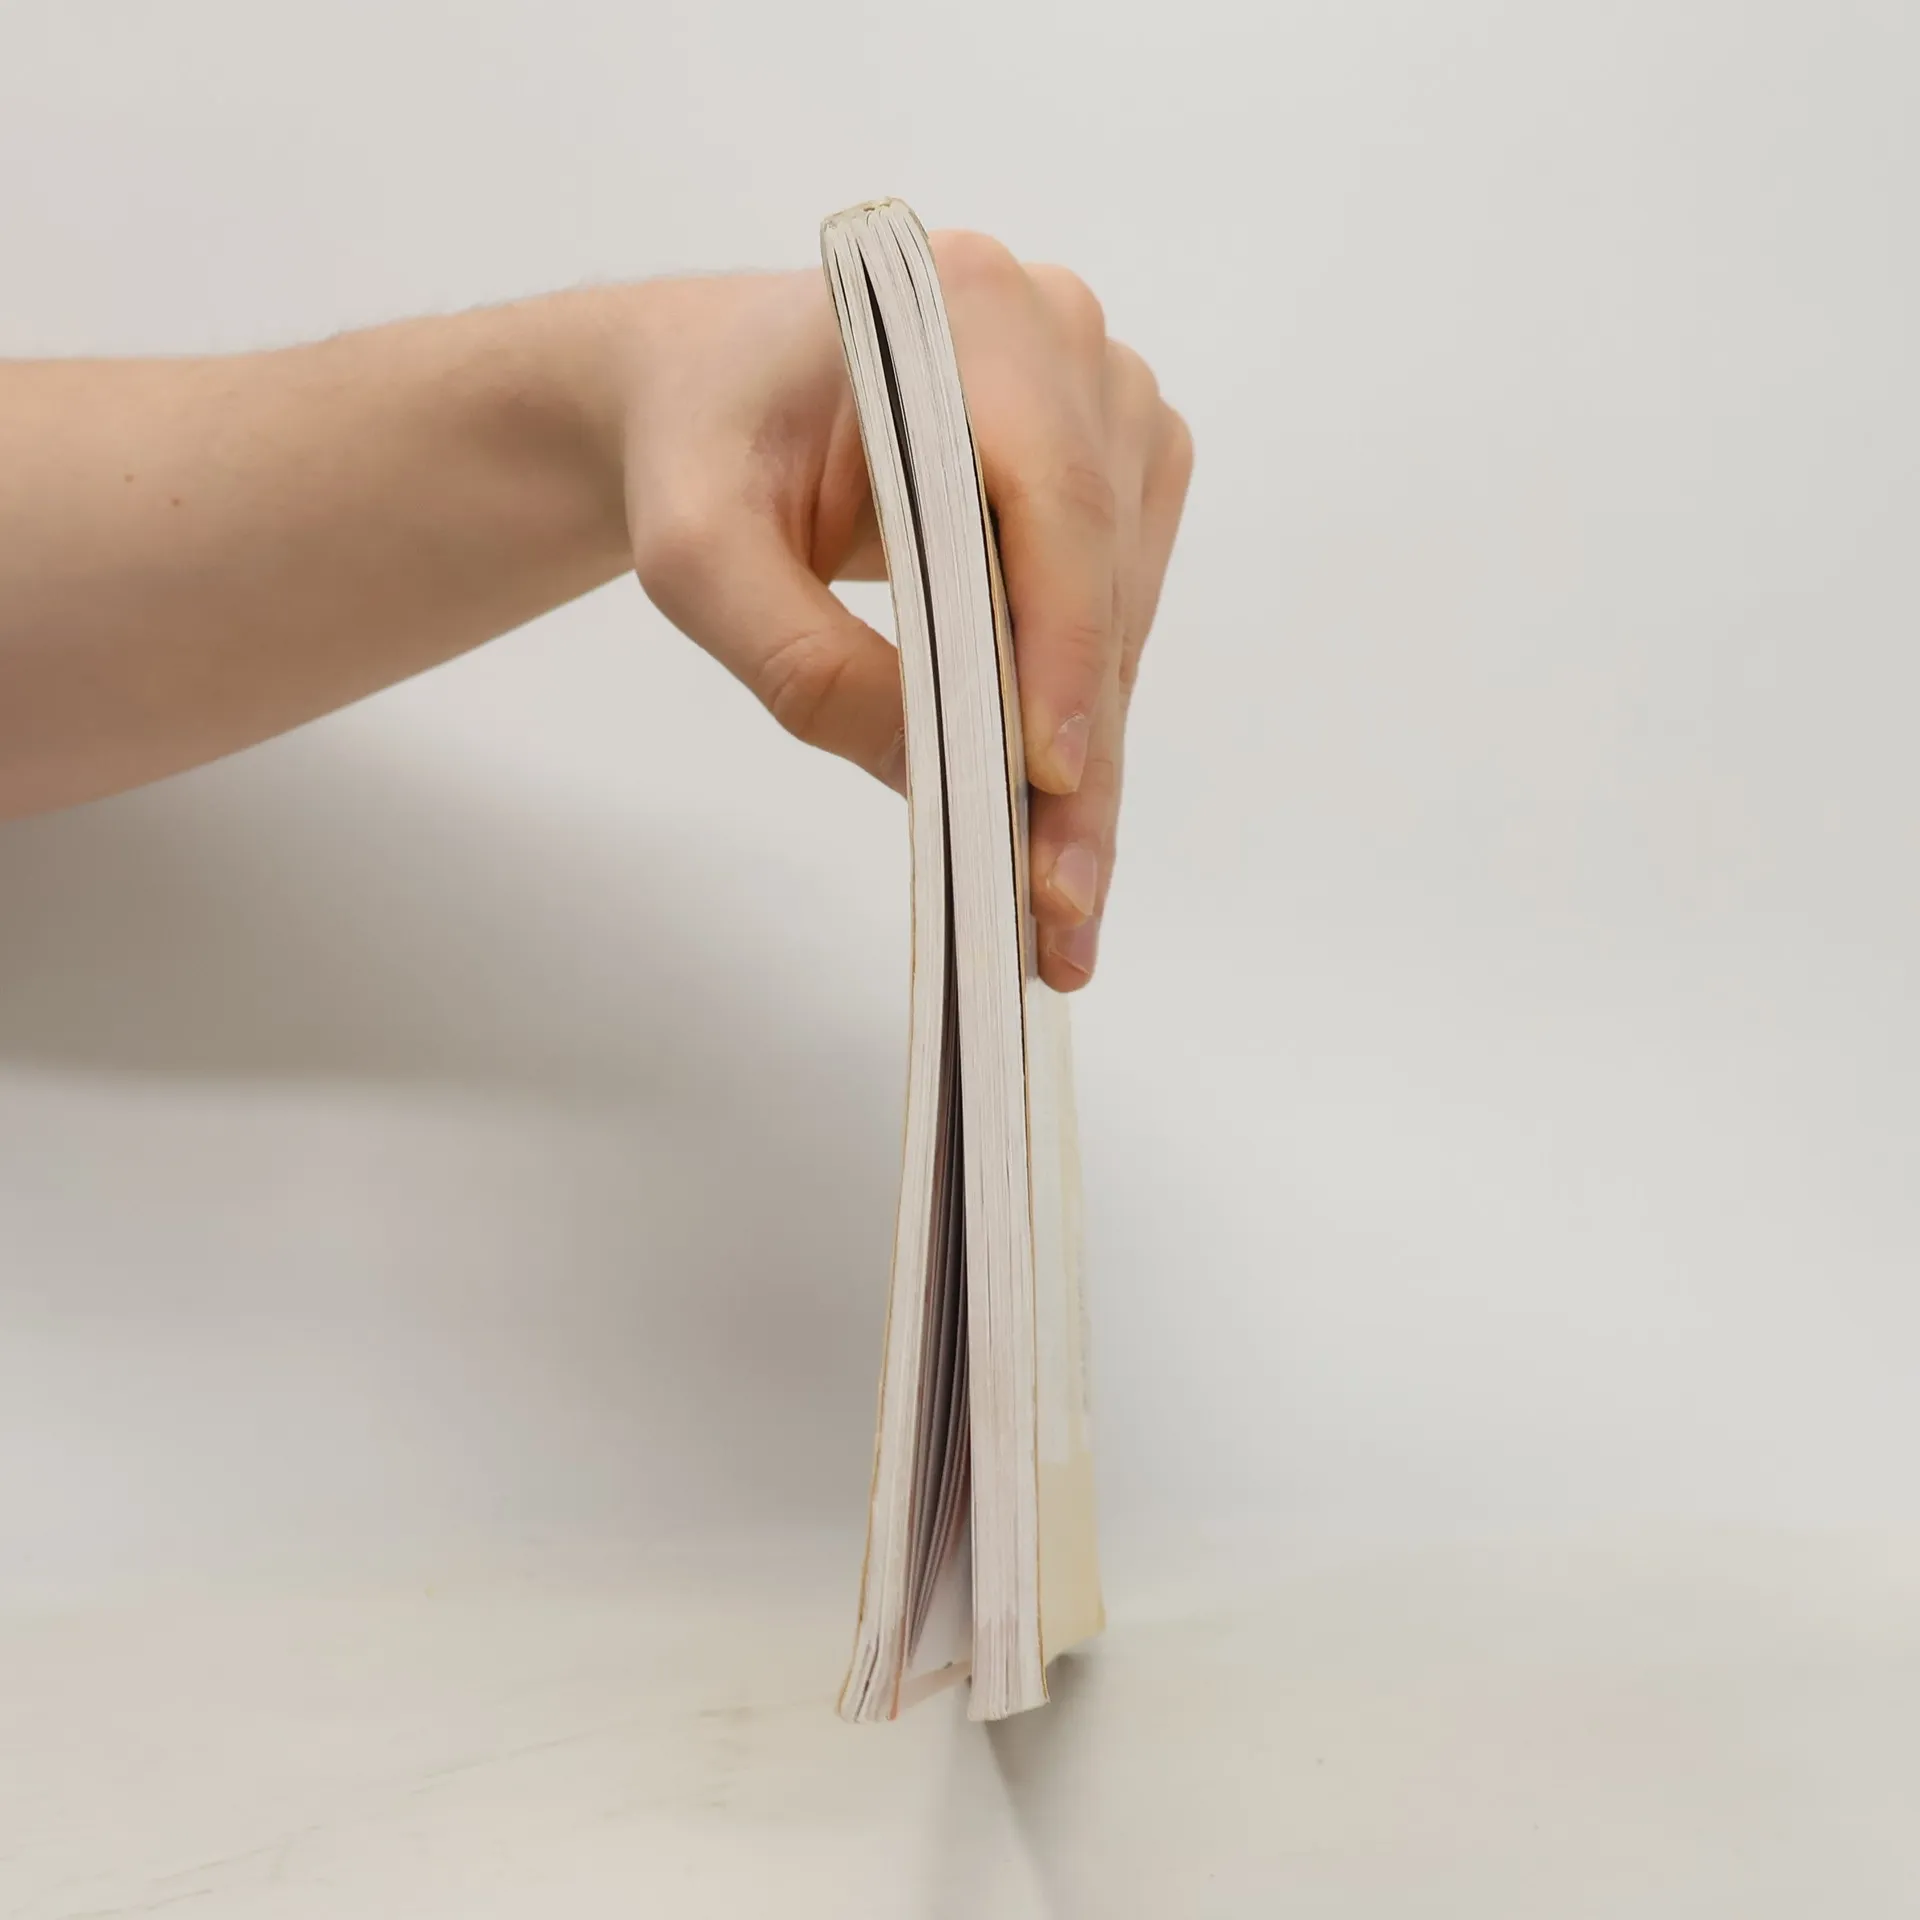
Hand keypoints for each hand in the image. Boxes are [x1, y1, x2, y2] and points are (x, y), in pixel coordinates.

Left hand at [620, 234, 1192, 991]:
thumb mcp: (698, 560)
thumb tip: (937, 780)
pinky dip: (1086, 717)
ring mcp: (1104, 400)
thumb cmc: (699, 451)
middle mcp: (1063, 337)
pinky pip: (1118, 612)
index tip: (1051, 778)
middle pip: (1102, 571)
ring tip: (1060, 895)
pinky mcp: (1116, 468)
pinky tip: (1055, 814)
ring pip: (1124, 609)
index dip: (1062, 646)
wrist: (710, 397)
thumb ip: (803, 662)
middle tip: (1060, 904)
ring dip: (1096, 756)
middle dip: (1083, 751)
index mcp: (964, 311)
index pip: (1053, 495)